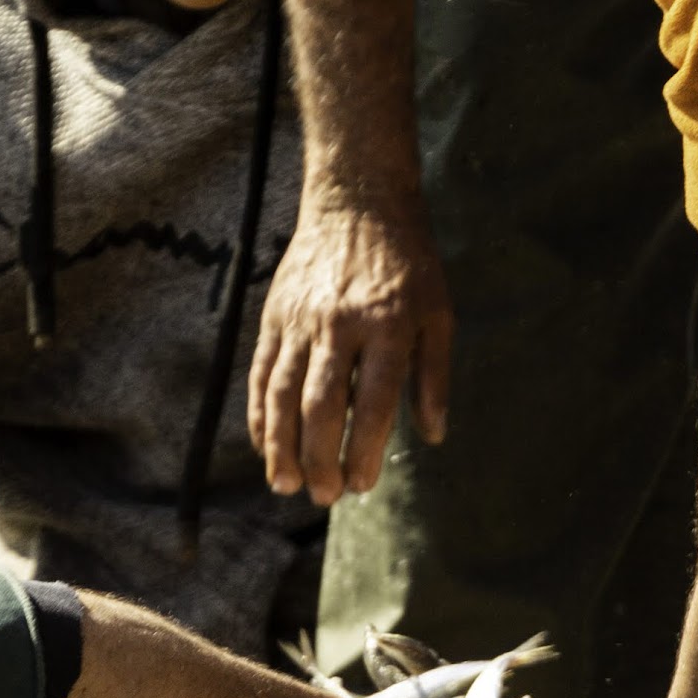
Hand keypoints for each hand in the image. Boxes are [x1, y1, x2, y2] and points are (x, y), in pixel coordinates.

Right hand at [248, 195, 453, 505]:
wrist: (357, 201)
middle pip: (320, 404)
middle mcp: (339, 325)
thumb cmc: (408, 264)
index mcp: (386, 326)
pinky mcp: (274, 316)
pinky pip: (260, 373)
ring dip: (280, 445)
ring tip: (285, 484)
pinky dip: (259, 413)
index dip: (364, 448)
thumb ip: (434, 375)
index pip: (372, 400)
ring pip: (282, 393)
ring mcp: (300, 320)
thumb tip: (432, 435)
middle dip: (319, 457)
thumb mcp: (438, 313)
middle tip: (324, 496)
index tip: (361, 485)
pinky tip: (263, 445)